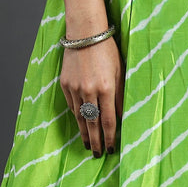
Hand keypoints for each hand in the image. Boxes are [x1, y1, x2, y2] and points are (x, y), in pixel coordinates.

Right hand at [60, 37, 124, 155]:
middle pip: (92, 124)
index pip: (109, 120)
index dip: (110, 137)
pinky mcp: (65, 84)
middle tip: (98, 154)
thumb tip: (122, 116)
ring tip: (88, 144)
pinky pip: (71, 105)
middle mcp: (89, 91)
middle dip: (96, 141)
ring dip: (84, 133)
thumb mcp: (120, 70)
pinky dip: (77, 116)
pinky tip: (80, 123)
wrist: (85, 32)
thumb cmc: (107, 49)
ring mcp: (75, 88)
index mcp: (106, 87)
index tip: (111, 148)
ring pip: (80, 117)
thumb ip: (120, 95)